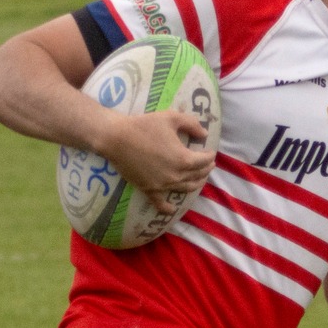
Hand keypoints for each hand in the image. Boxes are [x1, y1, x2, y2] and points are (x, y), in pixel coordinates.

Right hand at [97, 109, 214, 216]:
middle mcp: (176, 175)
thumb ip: (192, 124)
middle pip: (197, 175)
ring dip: (195, 184)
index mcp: (184, 158)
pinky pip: (161, 203)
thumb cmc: (144, 125)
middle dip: (205, 169)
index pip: (204, 160)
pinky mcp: (149, 190)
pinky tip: (172, 209)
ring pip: (185, 189)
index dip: (210, 156)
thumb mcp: (172, 117)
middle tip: (208, 164)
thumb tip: (204, 134)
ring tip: (199, 179)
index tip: (210, 152)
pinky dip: (168, 208)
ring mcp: (162, 185)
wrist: (117, 139)